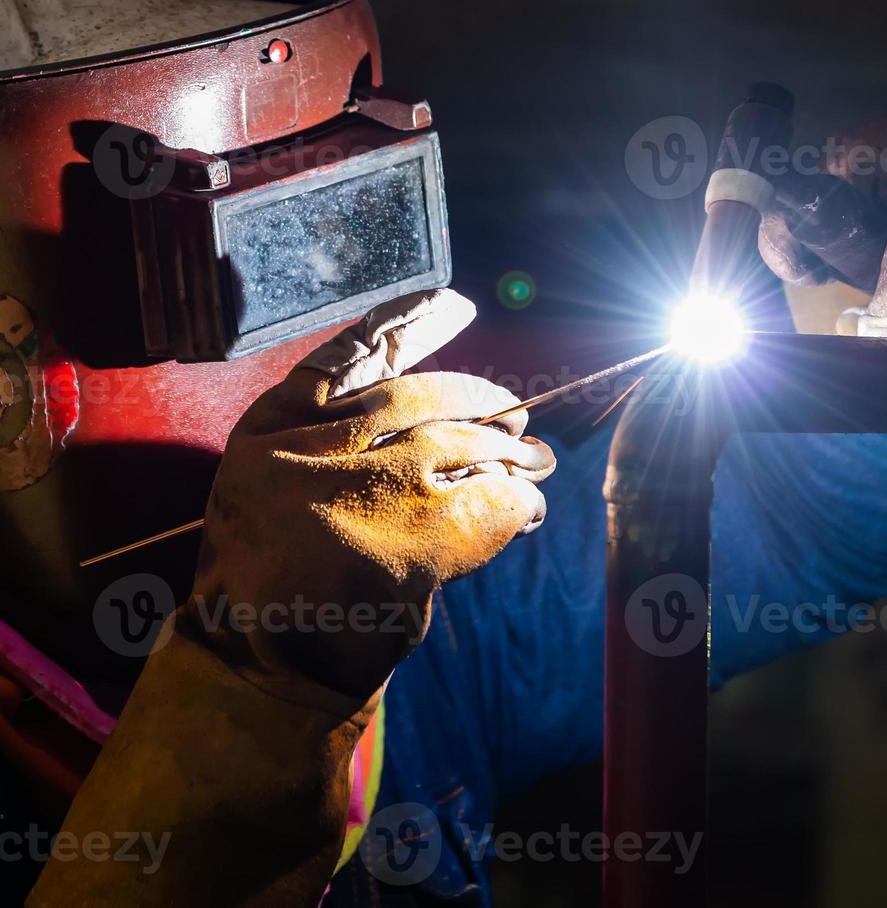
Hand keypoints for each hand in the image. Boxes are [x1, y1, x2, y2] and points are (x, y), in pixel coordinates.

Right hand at [185, 289, 554, 706]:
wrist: (265, 667)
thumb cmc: (280, 580)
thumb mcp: (280, 492)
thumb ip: (340, 442)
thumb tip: (449, 409)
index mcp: (268, 432)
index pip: (346, 355)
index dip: (406, 323)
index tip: (453, 303)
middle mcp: (310, 452)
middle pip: (417, 399)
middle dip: (477, 402)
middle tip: (516, 417)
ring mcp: (362, 491)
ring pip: (457, 445)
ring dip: (508, 454)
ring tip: (537, 464)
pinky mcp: (411, 538)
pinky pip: (487, 501)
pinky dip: (517, 503)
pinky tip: (530, 511)